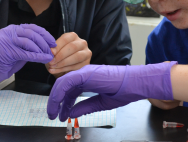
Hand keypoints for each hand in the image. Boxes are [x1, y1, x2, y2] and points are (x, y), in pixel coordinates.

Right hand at [0, 24, 56, 88]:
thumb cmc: (4, 62)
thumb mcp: (19, 50)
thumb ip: (30, 46)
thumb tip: (47, 47)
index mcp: (13, 29)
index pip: (32, 28)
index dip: (45, 34)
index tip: (53, 42)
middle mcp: (9, 31)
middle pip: (31, 33)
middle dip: (44, 42)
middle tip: (52, 51)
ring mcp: (6, 40)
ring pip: (29, 41)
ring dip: (41, 49)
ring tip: (49, 56)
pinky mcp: (6, 50)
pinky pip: (25, 53)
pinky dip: (36, 56)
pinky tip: (43, 59)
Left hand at [46, 32, 91, 76]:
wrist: (65, 66)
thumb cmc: (59, 56)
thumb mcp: (55, 51)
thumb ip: (54, 50)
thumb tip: (51, 52)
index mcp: (73, 36)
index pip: (66, 39)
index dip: (58, 46)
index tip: (51, 53)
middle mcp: (82, 43)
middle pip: (72, 47)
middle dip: (60, 55)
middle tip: (51, 62)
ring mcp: (86, 53)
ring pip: (76, 57)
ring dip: (63, 63)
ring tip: (52, 67)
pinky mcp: (87, 63)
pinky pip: (77, 66)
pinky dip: (65, 69)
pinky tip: (56, 71)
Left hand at [47, 62, 177, 121]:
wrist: (135, 84)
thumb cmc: (123, 91)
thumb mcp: (100, 103)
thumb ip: (85, 107)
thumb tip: (71, 113)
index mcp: (88, 80)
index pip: (69, 91)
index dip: (63, 103)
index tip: (60, 114)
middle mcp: (83, 75)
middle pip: (63, 87)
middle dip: (55, 102)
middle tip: (52, 115)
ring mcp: (84, 72)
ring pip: (62, 84)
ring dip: (55, 99)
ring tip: (53, 113)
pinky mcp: (85, 73)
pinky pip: (67, 82)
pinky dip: (59, 93)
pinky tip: (58, 104)